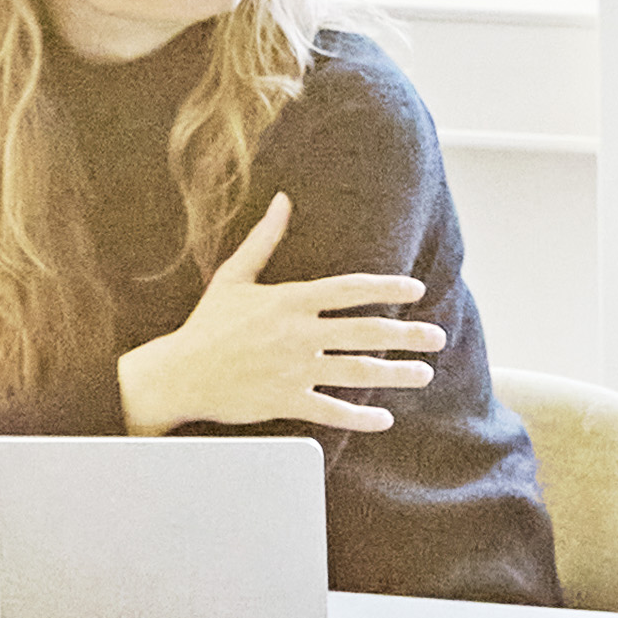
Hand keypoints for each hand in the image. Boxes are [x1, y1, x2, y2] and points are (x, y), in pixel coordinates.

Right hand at [117, 196, 442, 439]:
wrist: (180, 373)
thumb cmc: (207, 324)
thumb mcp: (233, 277)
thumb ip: (263, 240)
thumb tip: (282, 200)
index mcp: (289, 300)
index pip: (349, 289)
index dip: (386, 287)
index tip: (416, 288)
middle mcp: (298, 334)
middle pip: (365, 332)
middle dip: (407, 334)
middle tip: (437, 337)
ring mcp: (293, 369)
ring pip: (357, 371)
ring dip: (396, 373)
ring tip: (424, 374)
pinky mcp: (285, 400)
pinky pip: (331, 411)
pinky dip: (360, 416)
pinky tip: (384, 417)